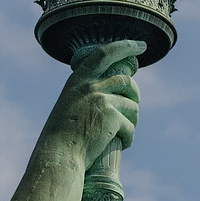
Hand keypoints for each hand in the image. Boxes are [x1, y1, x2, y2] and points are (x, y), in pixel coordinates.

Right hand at [49, 38, 143, 162]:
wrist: (58, 155)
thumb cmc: (61, 137)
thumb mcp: (68, 106)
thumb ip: (85, 95)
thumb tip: (110, 94)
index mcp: (78, 80)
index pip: (105, 54)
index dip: (125, 47)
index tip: (140, 45)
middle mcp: (91, 86)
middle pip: (126, 81)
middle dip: (135, 93)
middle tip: (135, 103)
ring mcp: (102, 100)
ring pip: (132, 106)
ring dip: (132, 120)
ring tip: (124, 133)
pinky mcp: (113, 118)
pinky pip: (131, 126)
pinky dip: (129, 137)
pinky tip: (122, 144)